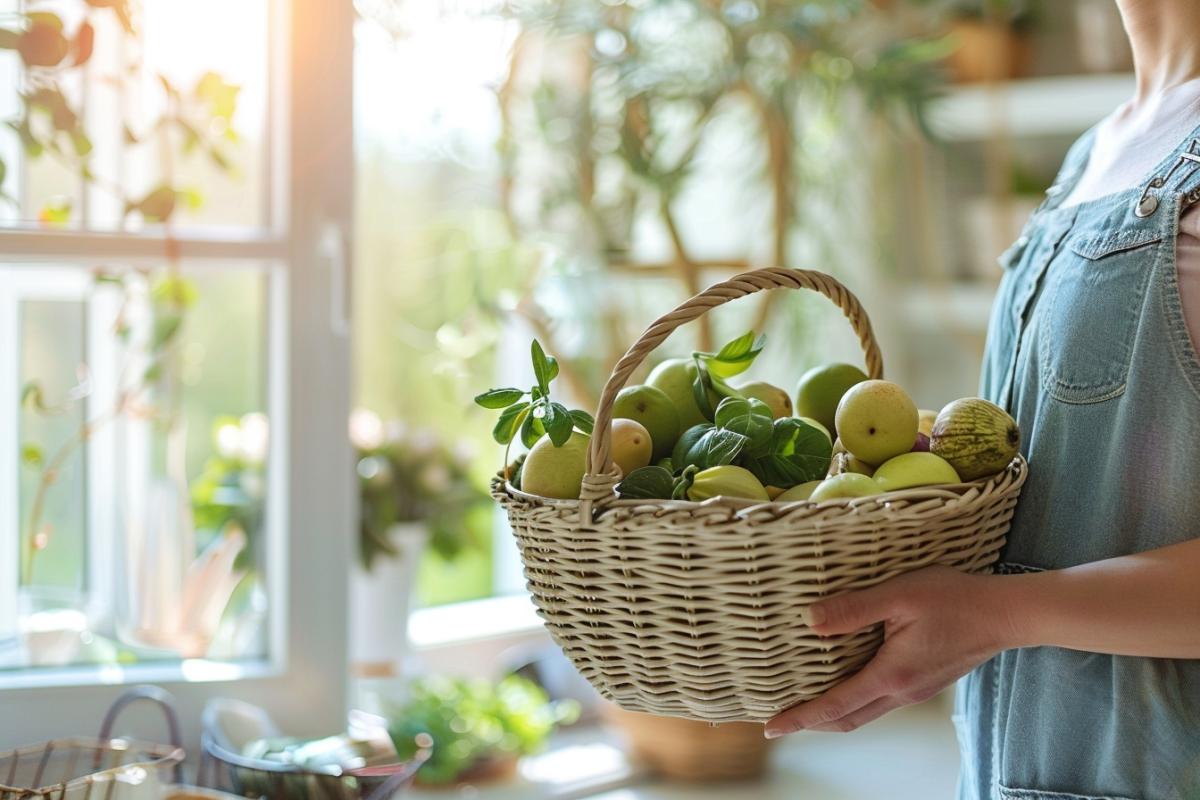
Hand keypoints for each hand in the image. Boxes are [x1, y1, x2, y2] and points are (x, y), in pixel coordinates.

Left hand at [764, 565, 1017, 738]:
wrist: (1006, 614)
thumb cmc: (955, 599)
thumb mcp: (899, 595)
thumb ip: (853, 609)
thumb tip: (810, 620)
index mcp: (891, 675)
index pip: (834, 705)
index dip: (800, 718)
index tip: (772, 727)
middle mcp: (902, 691)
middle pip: (847, 719)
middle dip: (812, 723)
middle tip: (781, 721)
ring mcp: (916, 690)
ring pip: (865, 712)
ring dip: (834, 713)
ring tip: (807, 703)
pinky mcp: (925, 681)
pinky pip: (881, 700)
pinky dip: (855, 700)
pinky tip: (848, 681)